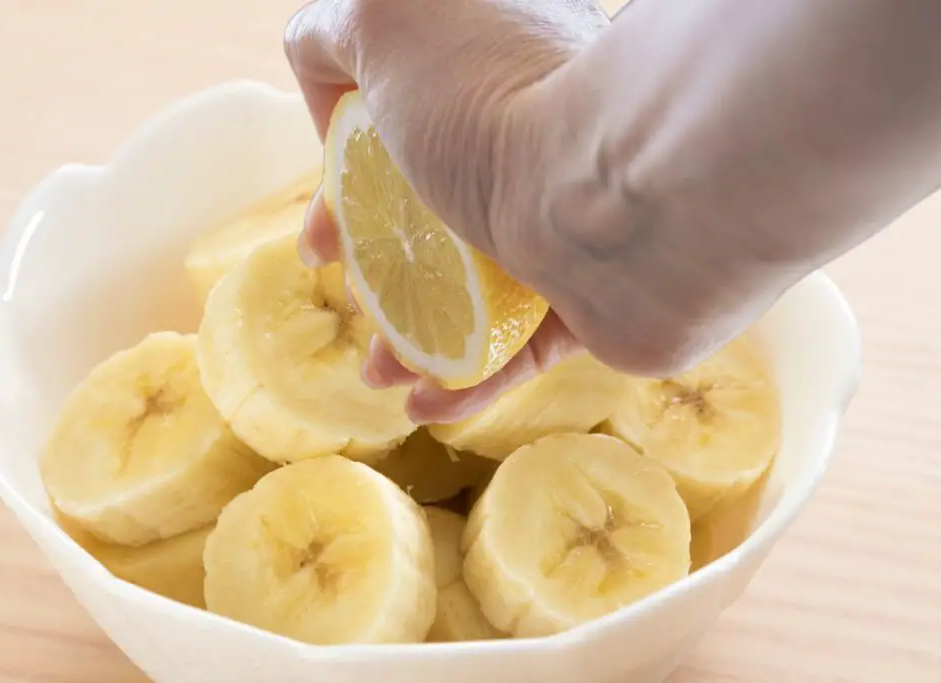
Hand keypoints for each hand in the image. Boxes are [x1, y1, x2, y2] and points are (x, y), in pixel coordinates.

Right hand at [284, 0, 608, 423]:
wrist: (619, 195)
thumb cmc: (493, 101)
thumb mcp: (383, 21)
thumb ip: (333, 32)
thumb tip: (321, 62)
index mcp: (483, 78)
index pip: (400, 134)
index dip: (346, 186)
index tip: (326, 234)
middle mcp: (526, 145)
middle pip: (431, 221)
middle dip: (377, 272)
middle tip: (353, 305)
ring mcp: (562, 224)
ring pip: (475, 292)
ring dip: (413, 341)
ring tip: (380, 374)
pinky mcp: (593, 295)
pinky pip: (523, 347)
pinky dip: (470, 381)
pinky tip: (424, 406)